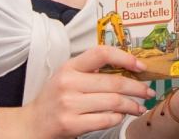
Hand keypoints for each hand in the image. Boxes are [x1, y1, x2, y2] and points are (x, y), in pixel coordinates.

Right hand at [5, 46, 154, 138]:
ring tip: (139, 107)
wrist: (31, 125)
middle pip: (114, 82)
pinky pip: (106, 119)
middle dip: (137, 87)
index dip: (125, 58)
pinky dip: (118, 118)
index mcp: (69, 67)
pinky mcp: (72, 124)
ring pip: (114, 102)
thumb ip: (90, 70)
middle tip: (147, 91)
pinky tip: (120, 117)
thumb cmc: (53, 100)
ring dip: (132, 106)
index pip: (101, 53)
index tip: (140, 66)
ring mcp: (70, 104)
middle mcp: (69, 83)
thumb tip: (127, 68)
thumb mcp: (66, 77)